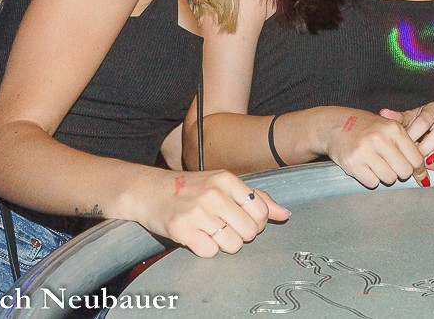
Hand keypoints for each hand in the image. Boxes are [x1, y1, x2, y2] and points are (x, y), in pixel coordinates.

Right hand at [138, 170, 288, 257]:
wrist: (149, 191)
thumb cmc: (190, 188)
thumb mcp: (224, 184)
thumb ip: (256, 197)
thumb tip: (284, 214)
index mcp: (227, 180)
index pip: (262, 211)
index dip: (257, 222)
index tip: (244, 220)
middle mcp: (214, 194)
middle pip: (250, 231)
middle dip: (242, 234)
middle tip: (226, 226)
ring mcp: (198, 212)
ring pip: (233, 244)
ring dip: (224, 243)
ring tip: (211, 230)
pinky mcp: (182, 230)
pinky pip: (210, 252)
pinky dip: (206, 248)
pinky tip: (197, 235)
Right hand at [321, 109, 427, 188]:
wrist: (334, 125)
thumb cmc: (365, 128)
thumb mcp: (387, 127)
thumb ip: (406, 146)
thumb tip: (423, 175)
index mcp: (393, 129)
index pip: (416, 158)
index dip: (418, 169)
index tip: (416, 173)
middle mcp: (380, 138)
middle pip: (405, 171)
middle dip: (400, 172)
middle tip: (391, 166)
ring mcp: (364, 151)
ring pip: (389, 179)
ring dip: (385, 176)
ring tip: (376, 164)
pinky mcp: (352, 163)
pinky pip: (372, 183)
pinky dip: (371, 179)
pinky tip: (365, 167)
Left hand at [380, 102, 433, 171]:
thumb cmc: (428, 124)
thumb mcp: (413, 119)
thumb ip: (400, 119)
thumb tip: (383, 113)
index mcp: (432, 110)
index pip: (424, 121)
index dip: (414, 136)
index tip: (404, 148)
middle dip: (428, 147)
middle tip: (416, 160)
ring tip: (429, 164)